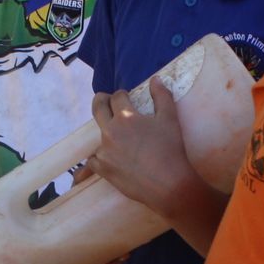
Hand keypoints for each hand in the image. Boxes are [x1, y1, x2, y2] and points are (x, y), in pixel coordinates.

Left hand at [84, 79, 203, 219]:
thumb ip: (162, 96)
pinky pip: (93, 159)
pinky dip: (99, 157)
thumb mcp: (170, 119)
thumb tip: (155, 79)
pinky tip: (105, 158)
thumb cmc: (171, 149)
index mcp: (126, 116)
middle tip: (104, 99)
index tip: (125, 96)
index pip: (117, 96)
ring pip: (97, 135)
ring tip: (115, 137)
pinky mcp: (103, 169)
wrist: (168, 184)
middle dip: (101, 100)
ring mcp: (104, 151)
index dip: (122, 94)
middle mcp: (111, 131)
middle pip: (98, 108)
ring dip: (106, 133)